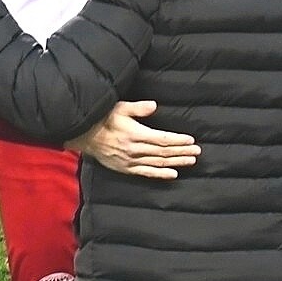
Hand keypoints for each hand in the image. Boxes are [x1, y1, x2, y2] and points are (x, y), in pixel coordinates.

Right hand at [67, 100, 198, 178]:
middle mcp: (135, 150)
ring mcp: (131, 161)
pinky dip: (161, 174)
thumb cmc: (102, 118)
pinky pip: (146, 173)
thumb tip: (154, 105)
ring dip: (176, 162)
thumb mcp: (119, 108)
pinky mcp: (126, 169)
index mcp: (135, 134)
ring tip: (191, 161)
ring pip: (158, 163)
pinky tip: (173, 175)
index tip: (191, 141)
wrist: (84, 136)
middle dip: (182, 152)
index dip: (178, 140)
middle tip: (197, 152)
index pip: (162, 139)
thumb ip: (138, 108)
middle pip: (164, 152)